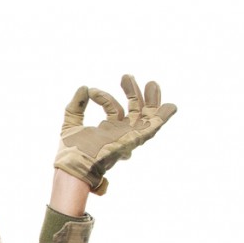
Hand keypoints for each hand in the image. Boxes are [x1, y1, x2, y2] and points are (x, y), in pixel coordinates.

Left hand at [54, 74, 175, 194]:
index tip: (91, 91)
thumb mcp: (71, 124)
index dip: (104, 97)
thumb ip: (76, 107)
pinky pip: (153, 128)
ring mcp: (129, 137)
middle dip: (134, 93)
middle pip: (135, 112)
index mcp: (108, 133)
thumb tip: (84, 87)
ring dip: (151, 100)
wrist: (73, 165)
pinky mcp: (134, 139)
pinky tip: (172, 107)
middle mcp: (121, 135)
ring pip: (146, 117)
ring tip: (152, 82)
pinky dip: (163, 117)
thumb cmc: (71, 153)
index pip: (114, 111)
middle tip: (127, 76)